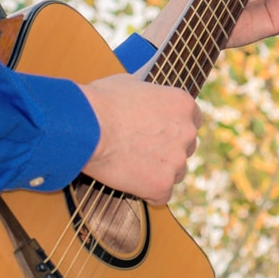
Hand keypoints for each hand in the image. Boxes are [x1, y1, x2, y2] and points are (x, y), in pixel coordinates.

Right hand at [77, 73, 201, 203]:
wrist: (85, 127)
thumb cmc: (100, 103)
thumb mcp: (128, 83)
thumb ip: (146, 94)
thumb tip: (142, 96)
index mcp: (182, 104)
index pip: (193, 120)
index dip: (175, 127)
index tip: (162, 133)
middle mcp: (187, 132)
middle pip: (186, 147)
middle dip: (168, 150)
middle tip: (142, 151)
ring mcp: (177, 160)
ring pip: (175, 172)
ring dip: (159, 172)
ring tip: (131, 166)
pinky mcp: (162, 185)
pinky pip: (160, 194)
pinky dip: (147, 192)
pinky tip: (129, 182)